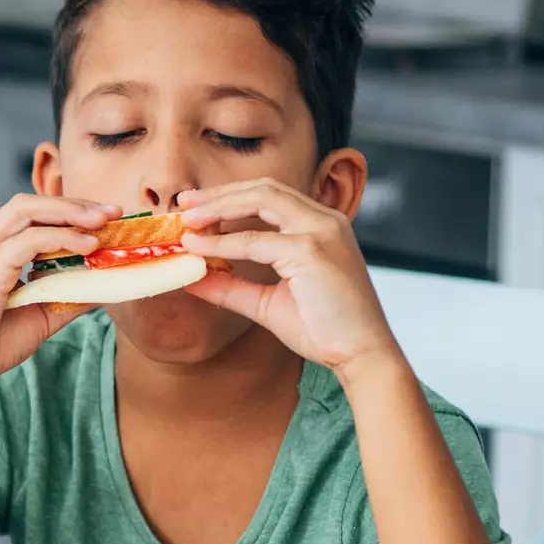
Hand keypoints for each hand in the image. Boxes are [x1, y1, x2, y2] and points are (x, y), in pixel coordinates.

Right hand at [0, 193, 115, 400]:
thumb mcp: (42, 314)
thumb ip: (69, 294)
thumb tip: (106, 283)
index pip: (32, 215)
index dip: (70, 211)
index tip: (106, 219)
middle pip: (30, 204)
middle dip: (74, 203)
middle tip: (113, 212)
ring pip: (26, 210)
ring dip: (69, 212)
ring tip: (103, 222)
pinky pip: (27, 240)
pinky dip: (61, 238)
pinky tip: (87, 246)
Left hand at [176, 179, 398, 375]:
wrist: (361, 354)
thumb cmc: (323, 328)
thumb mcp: (266, 302)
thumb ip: (231, 286)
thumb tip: (191, 277)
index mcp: (320, 226)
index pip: (270, 196)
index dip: (230, 198)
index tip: (195, 207)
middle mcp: (324, 220)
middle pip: (264, 189)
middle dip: (219, 193)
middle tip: (183, 202)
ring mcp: (321, 231)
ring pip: (260, 200)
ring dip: (218, 207)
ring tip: (186, 219)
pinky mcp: (312, 251)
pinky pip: (256, 240)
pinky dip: (222, 242)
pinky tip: (198, 248)